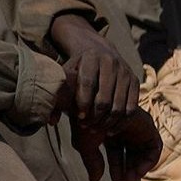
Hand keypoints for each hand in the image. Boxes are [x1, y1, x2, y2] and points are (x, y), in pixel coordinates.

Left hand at [49, 14, 142, 172]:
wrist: (93, 45)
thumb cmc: (71, 70)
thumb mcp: (61, 79)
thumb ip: (54, 98)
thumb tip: (47, 120)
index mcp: (86, 62)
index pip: (86, 85)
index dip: (84, 104)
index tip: (82, 121)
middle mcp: (107, 64)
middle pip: (105, 96)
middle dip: (99, 116)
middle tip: (94, 132)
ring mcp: (123, 71)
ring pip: (121, 101)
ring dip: (113, 119)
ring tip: (106, 134)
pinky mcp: (133, 80)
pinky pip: (132, 102)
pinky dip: (125, 115)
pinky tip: (118, 130)